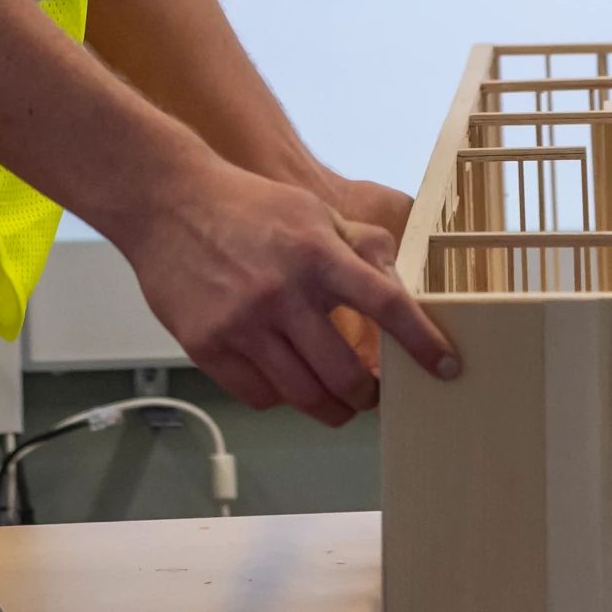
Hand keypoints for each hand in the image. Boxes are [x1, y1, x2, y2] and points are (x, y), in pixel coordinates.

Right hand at [110, 156, 458, 426]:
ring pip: (303, 395)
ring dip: (330, 408)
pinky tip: (284, 381)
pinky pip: (259, 396)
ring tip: (336, 402)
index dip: (421, 342)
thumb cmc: (243, 206)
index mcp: (316, 253)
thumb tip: (400, 282)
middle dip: (367, 395)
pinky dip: (280, 398)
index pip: (385, 305)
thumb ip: (360, 246)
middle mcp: (282, 292)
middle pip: (345, 373)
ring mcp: (242, 323)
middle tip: (372, 395)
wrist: (167, 202)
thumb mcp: (311, 210)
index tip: (444, 368)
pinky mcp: (207, 345)